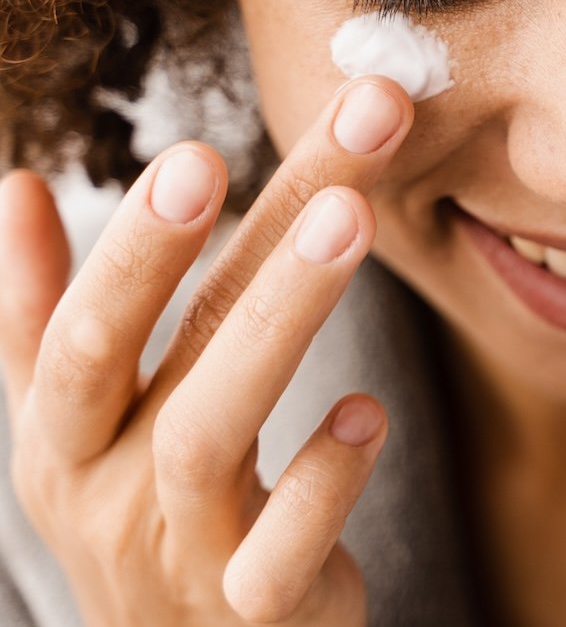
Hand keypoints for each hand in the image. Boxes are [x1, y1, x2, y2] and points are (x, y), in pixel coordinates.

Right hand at [0, 77, 413, 624]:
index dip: (131, 241)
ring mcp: (179, 551)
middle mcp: (106, 486)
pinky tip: (368, 411)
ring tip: (349, 219)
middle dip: (190, 248)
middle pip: (140, 355)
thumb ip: (46, 315)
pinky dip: (323, 480)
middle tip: (263, 148)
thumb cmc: (139, 518)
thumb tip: (15, 184)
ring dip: (280, 318)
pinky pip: (282, 552)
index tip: (196, 147)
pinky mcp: (258, 608)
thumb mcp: (76, 428)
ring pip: (207, 434)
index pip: (85, 323)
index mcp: (66, 431)